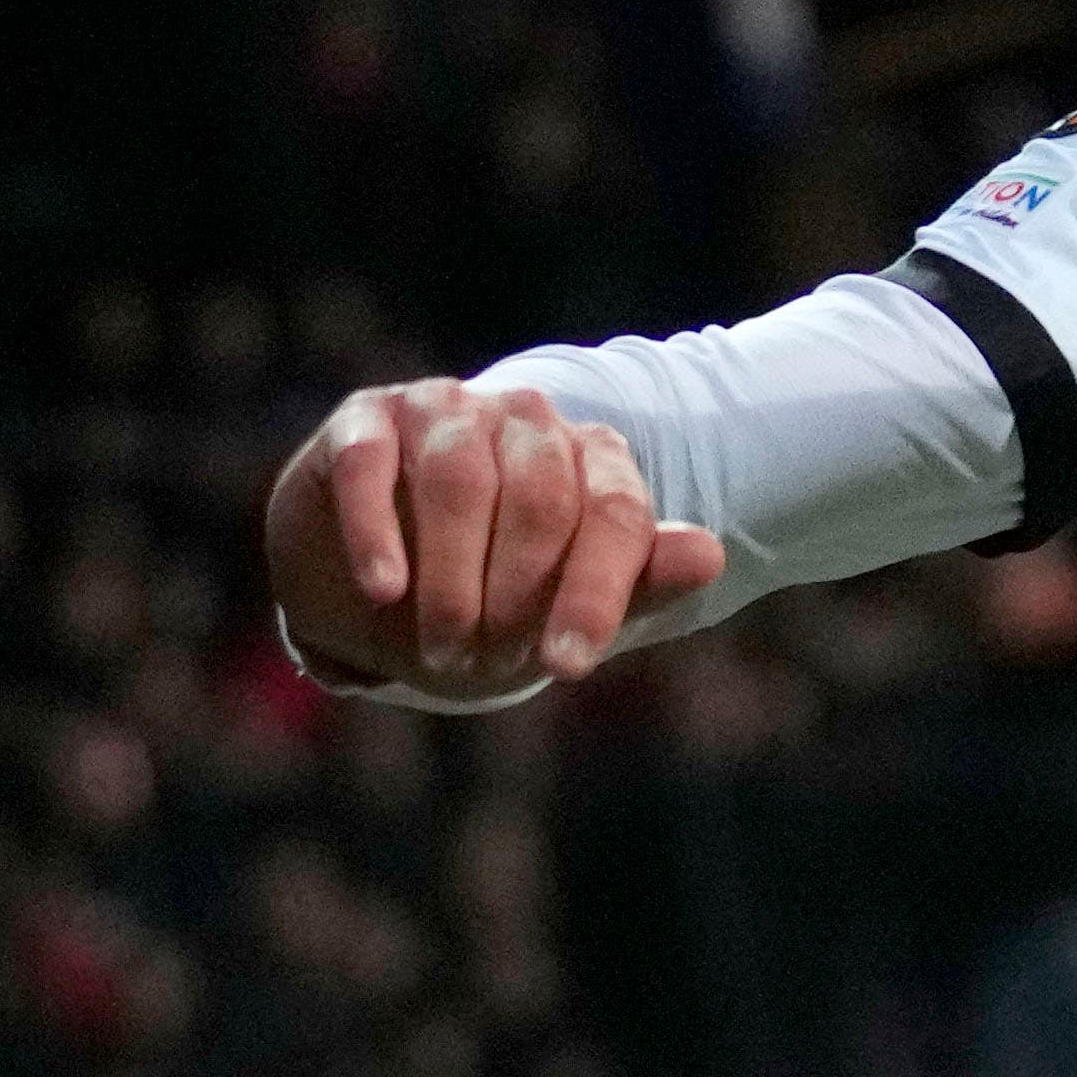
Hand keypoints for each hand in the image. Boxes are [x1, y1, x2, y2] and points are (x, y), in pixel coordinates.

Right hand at [263, 377, 718, 705]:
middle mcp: (525, 417)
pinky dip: (377, 532)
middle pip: (540, 500)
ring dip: (452, 579)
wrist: (384, 575)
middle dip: (516, 596)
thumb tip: (708, 554)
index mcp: (591, 456)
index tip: (565, 666)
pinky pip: (373, 467)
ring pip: (459, 480)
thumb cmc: (497, 589)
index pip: (615, 513)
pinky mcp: (367, 420)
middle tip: (484, 661)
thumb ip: (637, 581)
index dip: (594, 593)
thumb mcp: (567, 601)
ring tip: (441, 648)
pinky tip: (384, 589)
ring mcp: (443, 410)